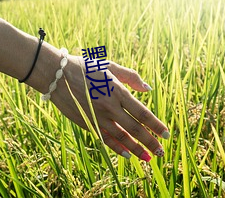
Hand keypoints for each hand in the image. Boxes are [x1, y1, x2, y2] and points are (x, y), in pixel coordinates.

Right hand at [51, 55, 169, 160]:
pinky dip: (117, 148)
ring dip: (137, 149)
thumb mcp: (110, 66)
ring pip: (122, 137)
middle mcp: (110, 107)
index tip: (166, 134)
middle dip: (150, 141)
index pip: (142, 113)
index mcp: (118, 91)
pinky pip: (105, 139)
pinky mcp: (87, 123)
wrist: (58, 75)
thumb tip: (147, 89)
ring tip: (148, 158)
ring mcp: (98, 117)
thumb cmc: (85, 67)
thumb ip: (131, 76)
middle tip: (161, 151)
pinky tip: (127, 155)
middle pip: (135, 129)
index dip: (156, 125)